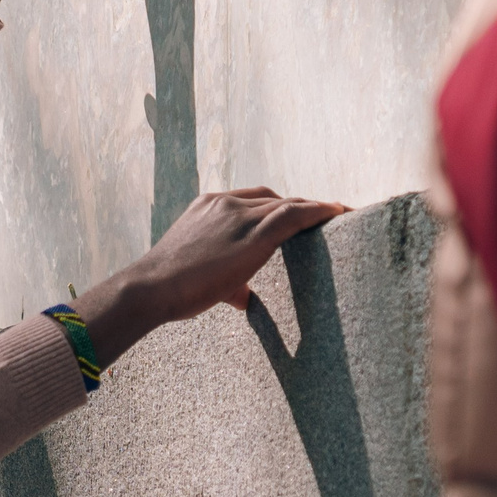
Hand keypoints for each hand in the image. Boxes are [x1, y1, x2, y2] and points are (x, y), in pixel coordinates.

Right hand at [72, 189, 346, 366]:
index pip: (254, 200)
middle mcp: (226, 203)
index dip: (278, 207)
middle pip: (274, 199)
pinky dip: (318, 212)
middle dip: (300, 207)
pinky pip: (294, 215)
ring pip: (288, 204)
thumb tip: (243, 298)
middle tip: (328, 218)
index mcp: (209, 206)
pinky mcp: (252, 233)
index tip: (298, 216)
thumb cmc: (171, 289)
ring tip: (343, 213)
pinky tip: (338, 213)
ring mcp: (239, 214)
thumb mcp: (201, 276)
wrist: (153, 286)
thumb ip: (227, 283)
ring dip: (316, 209)